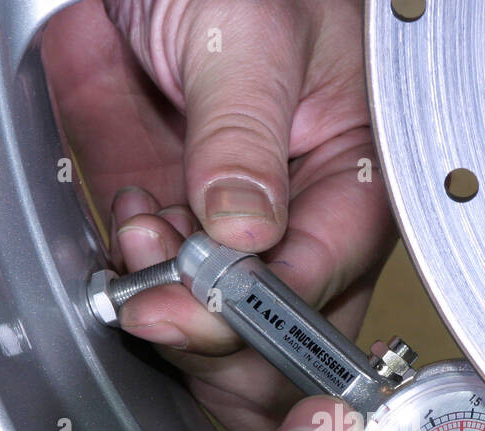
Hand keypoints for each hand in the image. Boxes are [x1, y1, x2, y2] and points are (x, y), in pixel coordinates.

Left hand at [43, 0, 396, 430]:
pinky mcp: (177, 223)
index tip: (191, 308)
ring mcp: (235, 229)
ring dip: (167, 309)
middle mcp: (302, 218)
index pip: (319, 282)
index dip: (256, 312)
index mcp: (355, 179)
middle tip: (155, 293)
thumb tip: (245, 235)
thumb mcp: (249, 35)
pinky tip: (129, 221)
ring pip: (218, 335)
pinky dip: (132, 277)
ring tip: (141, 236)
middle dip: (212, 332)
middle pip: (280, 341)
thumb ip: (245, 135)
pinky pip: (161, 293)